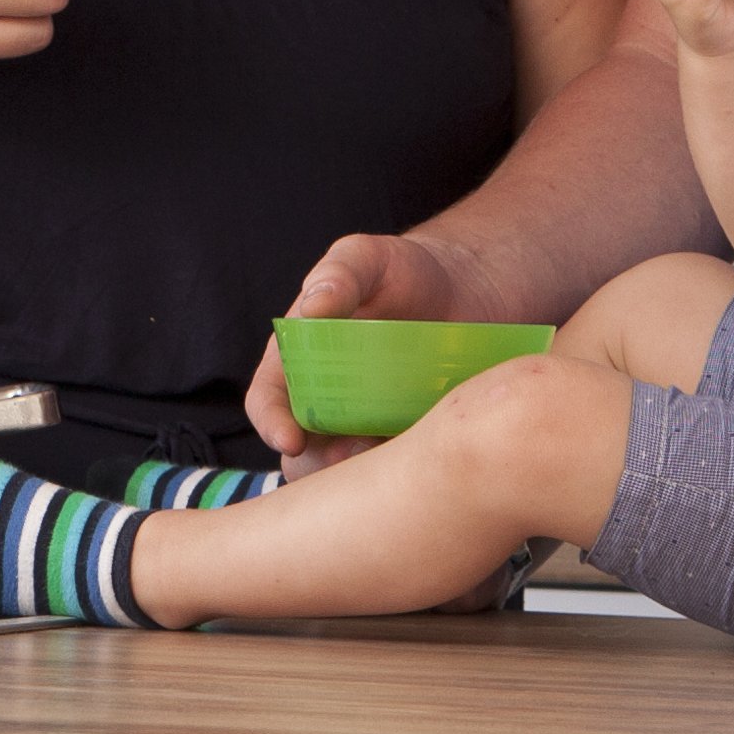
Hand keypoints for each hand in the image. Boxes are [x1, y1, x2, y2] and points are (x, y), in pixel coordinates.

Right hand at [243, 228, 478, 459]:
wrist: (465, 290)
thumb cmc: (402, 271)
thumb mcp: (368, 259)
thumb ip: (340, 274)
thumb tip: (314, 306)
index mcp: (296, 361)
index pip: (268, 402)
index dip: (271, 425)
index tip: (291, 440)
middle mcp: (323, 402)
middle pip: (301, 451)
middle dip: (318, 463)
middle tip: (351, 456)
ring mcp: (364, 427)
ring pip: (345, 472)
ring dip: (361, 474)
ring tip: (391, 454)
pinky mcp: (404, 441)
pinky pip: (395, 472)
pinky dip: (405, 473)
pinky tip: (427, 456)